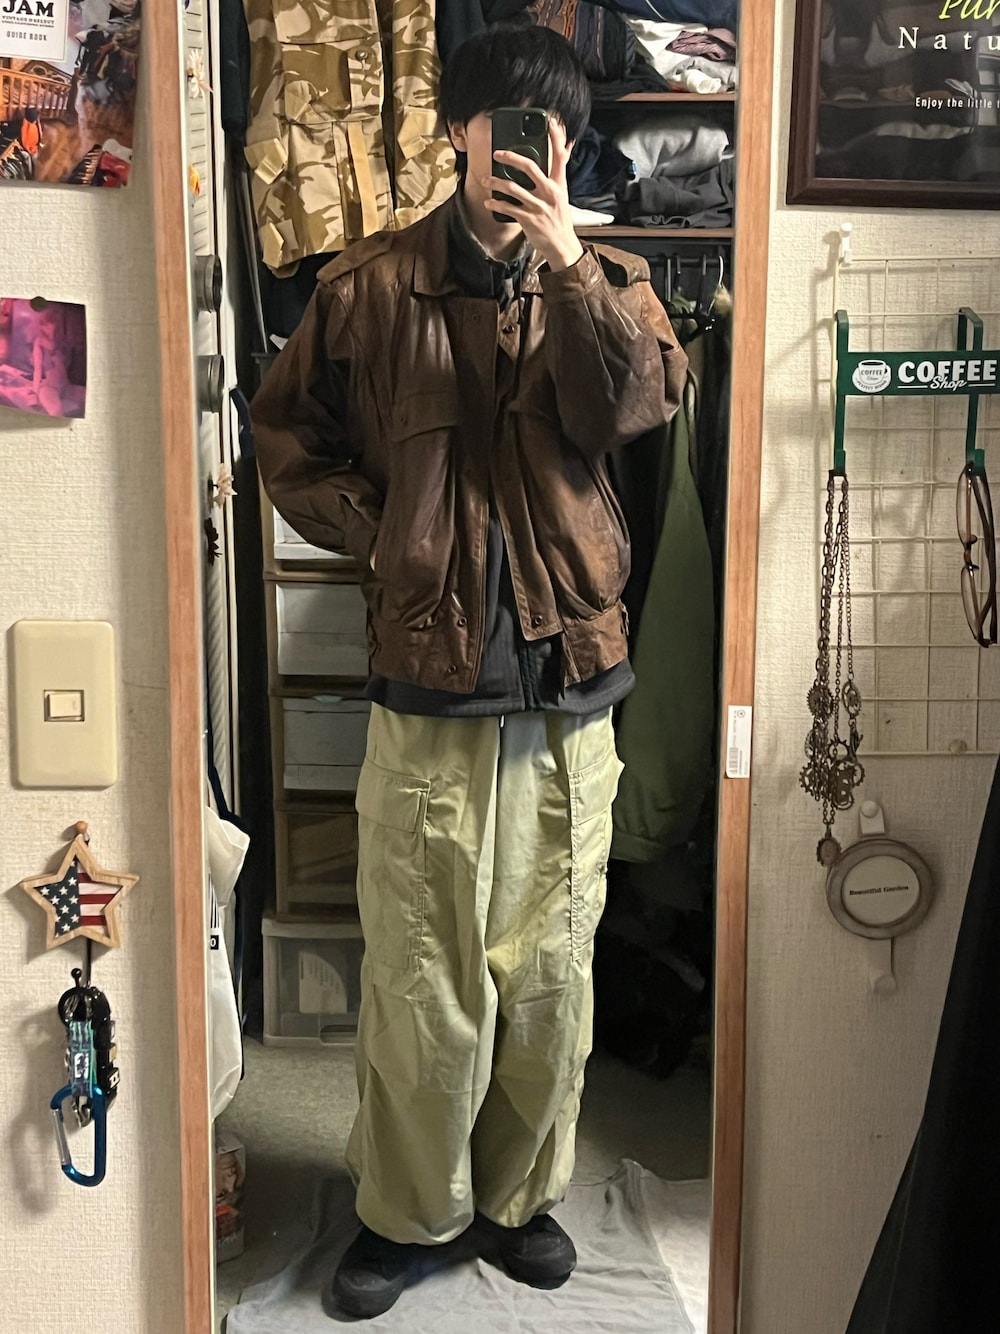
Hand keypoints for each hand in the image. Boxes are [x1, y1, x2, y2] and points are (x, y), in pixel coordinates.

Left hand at [484, 118, 583, 271]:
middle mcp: (550, 192)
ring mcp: (539, 206)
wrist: (562, 246)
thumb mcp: (561, 196)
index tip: (550, 122)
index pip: (560, 156)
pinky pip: (508, 208)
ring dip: (496, 182)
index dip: (556, 137)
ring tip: (487, 180)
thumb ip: (555, 177)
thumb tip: (560, 159)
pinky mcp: (529, 219)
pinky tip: (489, 202)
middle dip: (511, 157)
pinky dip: (496, 204)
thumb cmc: (559, 220)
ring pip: (513, 188)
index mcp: (559, 184)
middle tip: (498, 153)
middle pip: (530, 167)